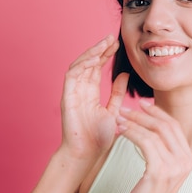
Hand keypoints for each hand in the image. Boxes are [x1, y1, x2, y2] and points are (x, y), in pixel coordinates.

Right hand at [59, 35, 128, 172]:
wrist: (87, 154)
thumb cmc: (98, 138)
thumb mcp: (114, 110)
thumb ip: (118, 93)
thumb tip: (125, 75)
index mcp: (89, 93)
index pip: (96, 68)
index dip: (105, 55)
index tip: (117, 45)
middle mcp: (79, 90)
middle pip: (88, 63)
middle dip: (99, 49)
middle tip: (112, 38)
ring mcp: (72, 93)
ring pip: (79, 65)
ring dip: (91, 53)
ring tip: (104, 43)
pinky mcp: (67, 97)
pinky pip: (72, 75)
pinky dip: (82, 64)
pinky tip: (94, 57)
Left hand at [116, 100, 191, 192]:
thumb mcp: (162, 170)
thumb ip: (163, 151)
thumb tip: (150, 127)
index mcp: (189, 158)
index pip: (174, 126)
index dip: (158, 112)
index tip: (142, 104)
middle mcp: (185, 160)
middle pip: (166, 126)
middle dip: (144, 114)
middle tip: (126, 109)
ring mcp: (174, 166)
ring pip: (154, 132)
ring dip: (134, 122)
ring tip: (119, 118)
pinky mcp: (159, 171)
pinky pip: (145, 142)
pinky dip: (132, 133)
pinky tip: (121, 130)